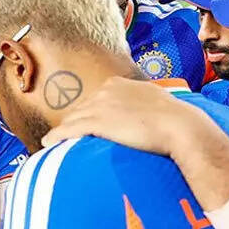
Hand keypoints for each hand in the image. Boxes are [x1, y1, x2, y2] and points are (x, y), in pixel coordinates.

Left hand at [42, 76, 203, 156]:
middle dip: (72, 122)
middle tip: (63, 135)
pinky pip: (69, 130)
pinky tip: (48, 143)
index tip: (81, 123)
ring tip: (52, 142)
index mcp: (119, 84)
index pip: (95, 99)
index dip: (86, 113)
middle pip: (80, 108)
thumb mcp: (157, 103)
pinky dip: (56, 136)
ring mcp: (100, 105)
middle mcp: (106, 91)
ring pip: (72, 119)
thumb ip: (144, 104)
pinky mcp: (97, 121)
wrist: (180, 127)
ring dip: (61, 131)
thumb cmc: (175, 120)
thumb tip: (146, 114)